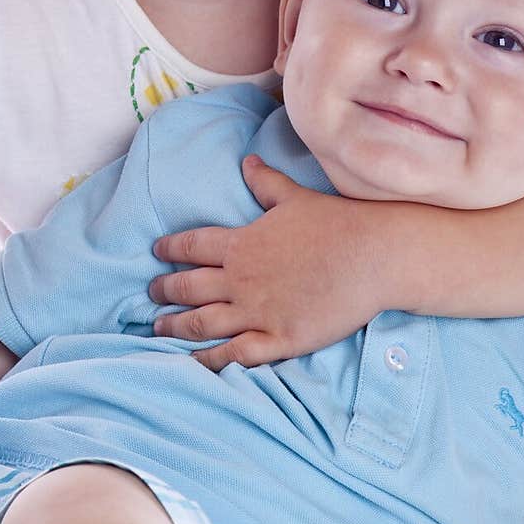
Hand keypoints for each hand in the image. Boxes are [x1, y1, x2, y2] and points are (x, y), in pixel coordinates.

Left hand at [149, 155, 380, 370]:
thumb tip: (247, 161)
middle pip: (189, 287)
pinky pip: (234, 355)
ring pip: (202, 323)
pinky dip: (208, 360)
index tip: (156, 252)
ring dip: (175, 326)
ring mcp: (257, 312)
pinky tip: (192, 362)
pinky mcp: (279, 339)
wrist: (373, 257)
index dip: (170, 249)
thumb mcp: (295, 197)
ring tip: (158, 328)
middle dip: (164, 291)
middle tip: (150, 294)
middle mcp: (241, 280)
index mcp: (242, 244)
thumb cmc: (336, 223)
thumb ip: (266, 183)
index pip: (192, 246)